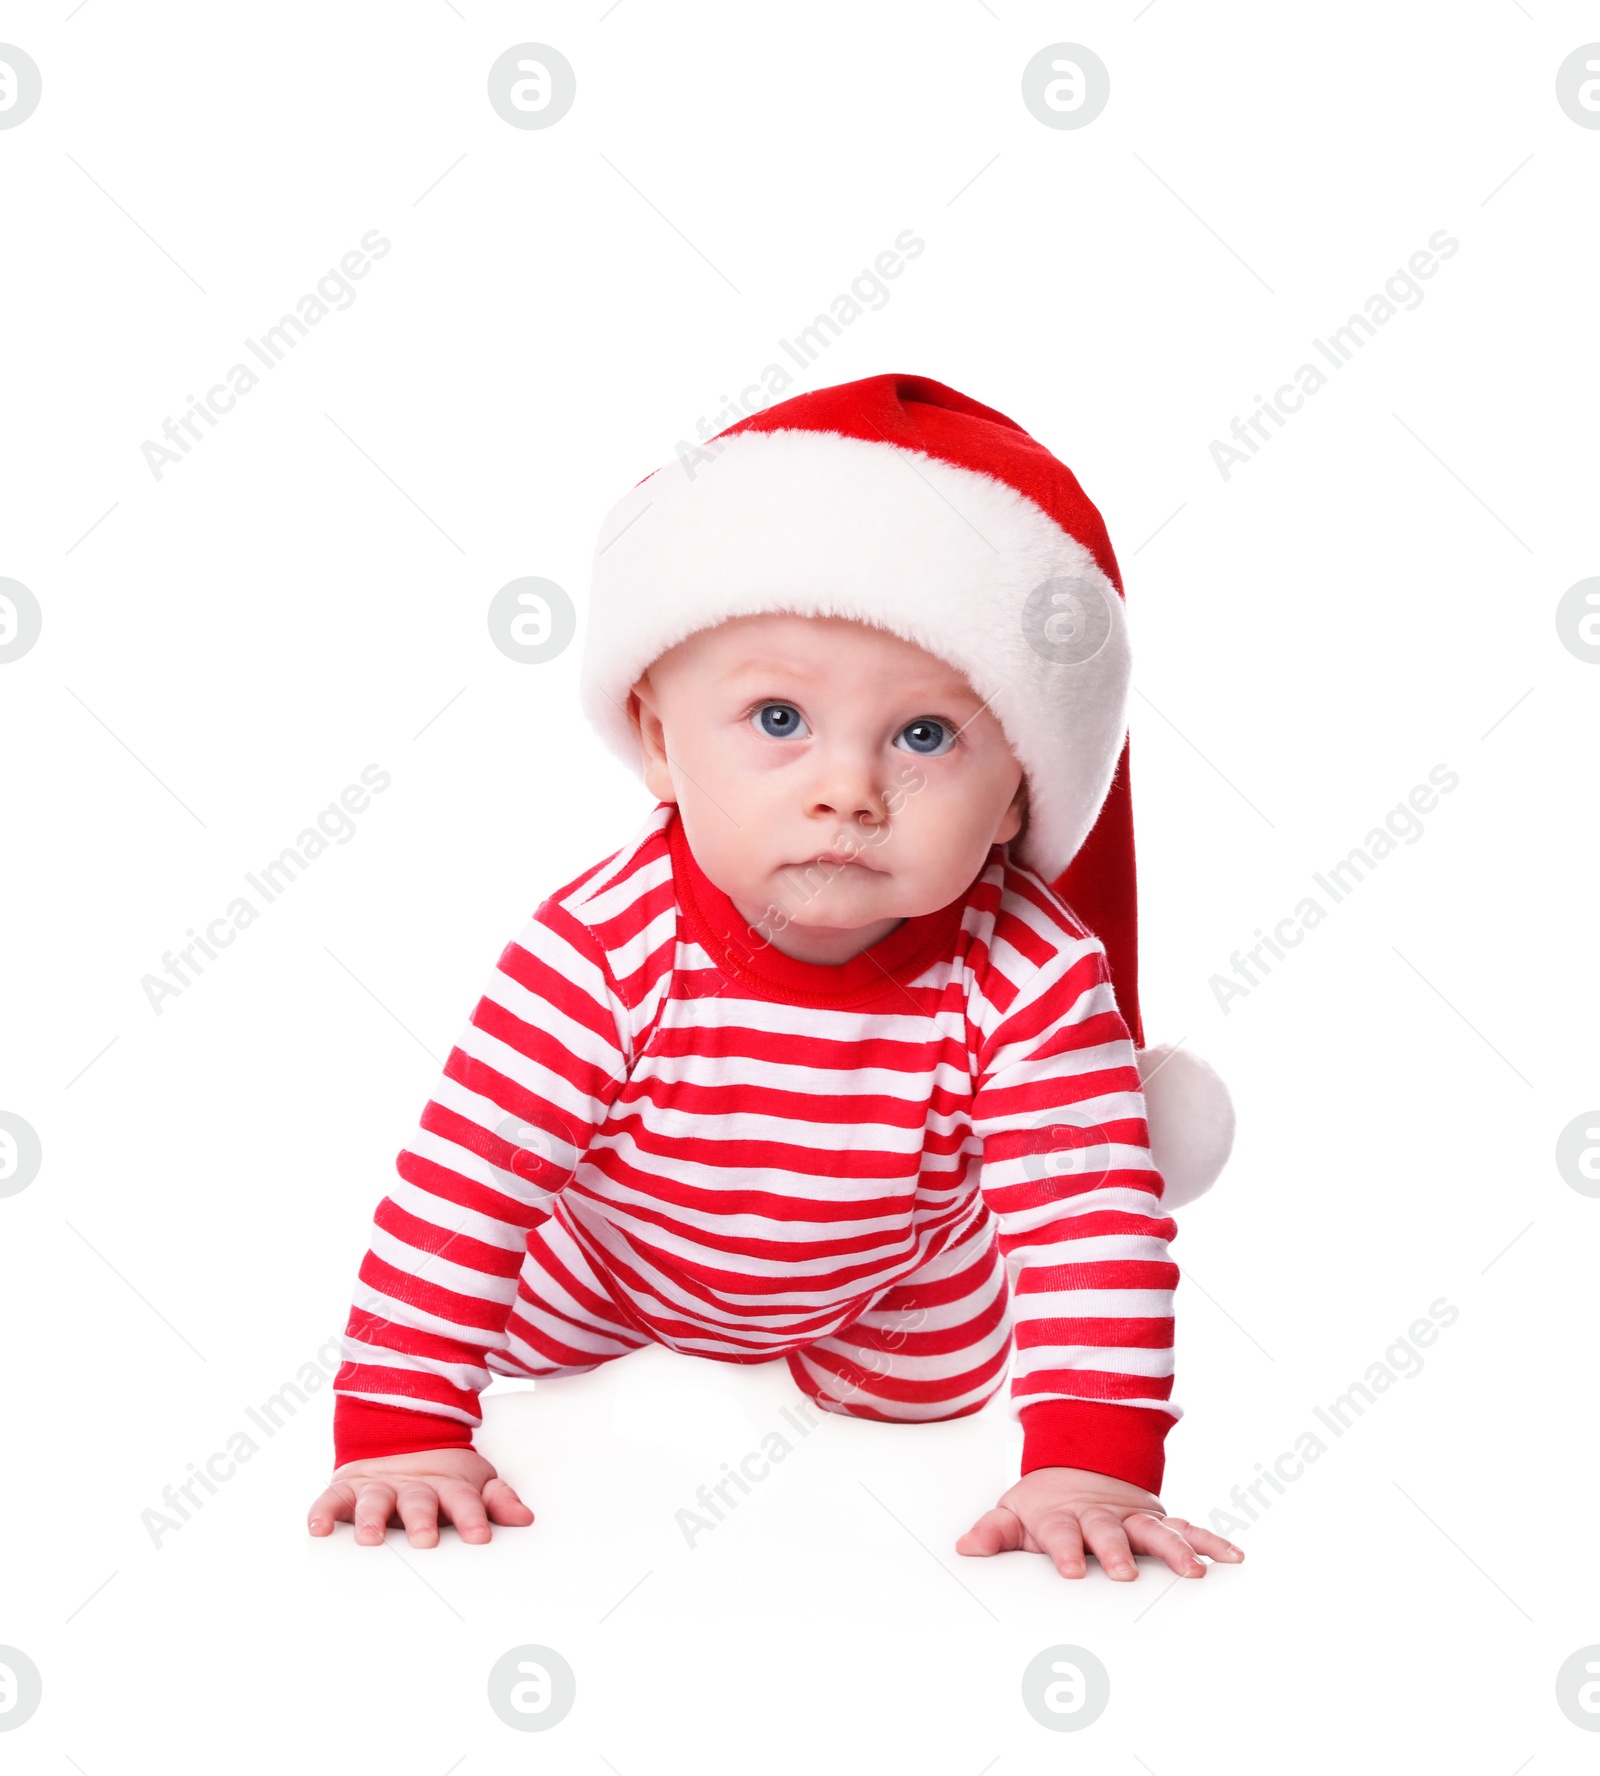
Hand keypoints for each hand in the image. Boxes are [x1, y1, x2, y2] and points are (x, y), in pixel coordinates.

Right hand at [307, 1446, 533, 1547]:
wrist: (398, 1438)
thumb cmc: (440, 1479)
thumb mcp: (472, 1483)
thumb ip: (497, 1499)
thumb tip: (525, 1518)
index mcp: (446, 1486)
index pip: (463, 1501)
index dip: (472, 1517)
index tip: (480, 1537)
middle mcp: (412, 1486)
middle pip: (418, 1501)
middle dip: (422, 1520)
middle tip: (424, 1541)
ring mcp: (378, 1486)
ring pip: (374, 1500)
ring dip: (372, 1519)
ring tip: (370, 1538)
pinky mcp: (347, 1488)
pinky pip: (331, 1499)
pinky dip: (322, 1512)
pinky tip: (318, 1529)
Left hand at [956, 1465, 1243, 1580]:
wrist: (1079, 1467)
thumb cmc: (1046, 1505)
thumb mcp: (1014, 1514)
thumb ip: (993, 1532)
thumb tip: (965, 1548)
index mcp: (1064, 1517)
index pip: (1061, 1533)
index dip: (1063, 1549)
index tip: (1067, 1569)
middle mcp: (1102, 1517)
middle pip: (1109, 1532)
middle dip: (1116, 1550)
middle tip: (1125, 1572)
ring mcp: (1133, 1518)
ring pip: (1156, 1531)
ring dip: (1175, 1550)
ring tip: (1195, 1570)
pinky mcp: (1158, 1521)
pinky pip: (1189, 1530)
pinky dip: (1212, 1541)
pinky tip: (1234, 1556)